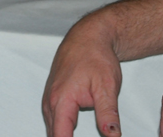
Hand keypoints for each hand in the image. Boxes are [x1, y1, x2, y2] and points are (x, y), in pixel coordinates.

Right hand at [43, 17, 124, 136]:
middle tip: (95, 136)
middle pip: (54, 135)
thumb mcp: (107, 86)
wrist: (89, 36)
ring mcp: (50, 99)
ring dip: (63, 136)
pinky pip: (54, 120)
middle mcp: (51, 101)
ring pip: (53, 128)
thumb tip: (112, 136)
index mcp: (62, 101)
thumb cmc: (96, 56)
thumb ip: (108, 114)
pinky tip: (72, 133)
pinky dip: (62, 130)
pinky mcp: (53, 97)